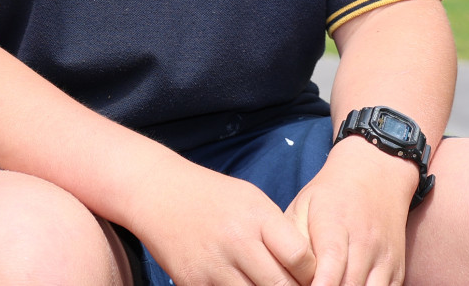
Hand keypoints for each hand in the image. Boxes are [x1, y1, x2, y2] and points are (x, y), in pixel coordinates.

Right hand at [132, 162, 316, 285]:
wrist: (156, 192)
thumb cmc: (212, 197)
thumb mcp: (251, 200)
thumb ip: (280, 232)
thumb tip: (310, 272)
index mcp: (256, 217)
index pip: (300, 257)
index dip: (312, 274)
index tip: (309, 277)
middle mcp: (236, 241)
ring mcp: (213, 265)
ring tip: (266, 284)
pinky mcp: (192, 282)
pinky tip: (243, 285)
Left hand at [287, 137, 420, 285]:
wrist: (375, 177)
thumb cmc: (329, 196)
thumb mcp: (302, 206)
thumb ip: (294, 239)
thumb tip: (287, 271)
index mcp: (336, 224)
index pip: (331, 261)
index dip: (319, 284)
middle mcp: (365, 243)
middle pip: (350, 285)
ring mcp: (384, 258)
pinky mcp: (397, 270)